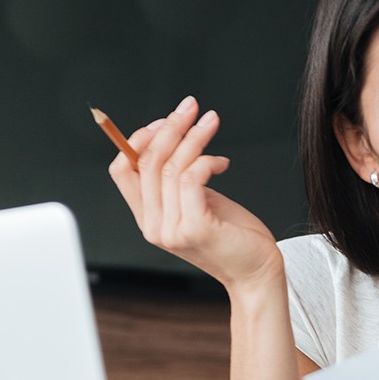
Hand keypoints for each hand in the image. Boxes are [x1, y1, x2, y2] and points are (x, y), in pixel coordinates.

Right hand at [107, 95, 280, 290]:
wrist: (257, 273)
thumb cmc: (233, 235)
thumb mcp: (199, 202)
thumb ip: (179, 181)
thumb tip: (174, 137)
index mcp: (148, 218)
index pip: (122, 171)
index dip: (137, 140)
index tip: (165, 120)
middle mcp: (153, 225)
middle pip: (146, 162)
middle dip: (170, 127)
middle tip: (191, 107)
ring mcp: (171, 229)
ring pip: (171, 166)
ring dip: (193, 136)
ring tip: (211, 121)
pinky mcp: (195, 228)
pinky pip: (191, 178)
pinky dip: (206, 160)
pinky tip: (222, 162)